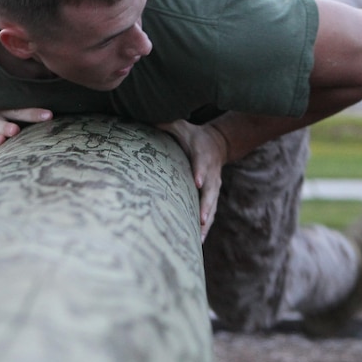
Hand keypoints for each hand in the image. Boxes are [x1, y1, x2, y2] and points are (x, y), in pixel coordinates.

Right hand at [0, 108, 52, 170]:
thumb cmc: (14, 120)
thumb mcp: (22, 116)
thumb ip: (36, 116)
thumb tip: (56, 117)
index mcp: (2, 108)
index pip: (17, 110)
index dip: (32, 113)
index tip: (49, 116)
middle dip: (4, 126)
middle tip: (15, 130)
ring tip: (0, 141)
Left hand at [157, 119, 229, 241]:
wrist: (217, 144)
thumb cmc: (192, 136)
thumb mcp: (181, 126)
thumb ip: (164, 124)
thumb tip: (144, 118)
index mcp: (203, 155)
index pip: (202, 164)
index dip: (200, 173)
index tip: (197, 182)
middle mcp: (211, 174)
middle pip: (211, 191)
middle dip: (206, 206)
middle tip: (201, 219)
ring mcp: (214, 187)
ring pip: (212, 207)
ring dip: (206, 223)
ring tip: (198, 239)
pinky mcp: (212, 197)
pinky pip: (210, 213)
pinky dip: (205, 228)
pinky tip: (198, 242)